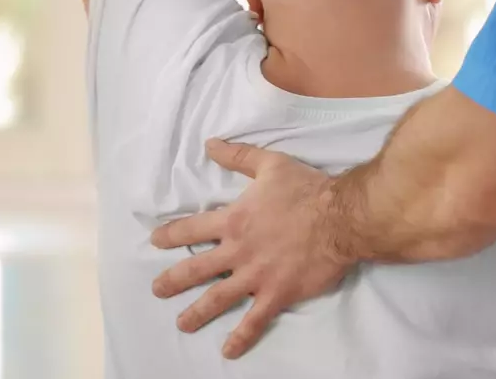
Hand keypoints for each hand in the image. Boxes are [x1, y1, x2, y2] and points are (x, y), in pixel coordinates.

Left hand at [150, 139, 356, 358]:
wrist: (340, 218)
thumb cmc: (308, 190)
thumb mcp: (270, 165)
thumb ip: (238, 156)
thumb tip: (210, 144)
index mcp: (234, 220)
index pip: (191, 229)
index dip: (170, 235)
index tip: (155, 241)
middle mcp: (238, 251)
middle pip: (195, 269)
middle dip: (173, 281)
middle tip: (157, 290)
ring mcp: (256, 276)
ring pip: (218, 299)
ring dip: (196, 313)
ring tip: (182, 324)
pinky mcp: (277, 293)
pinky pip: (254, 320)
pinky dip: (240, 337)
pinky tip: (227, 351)